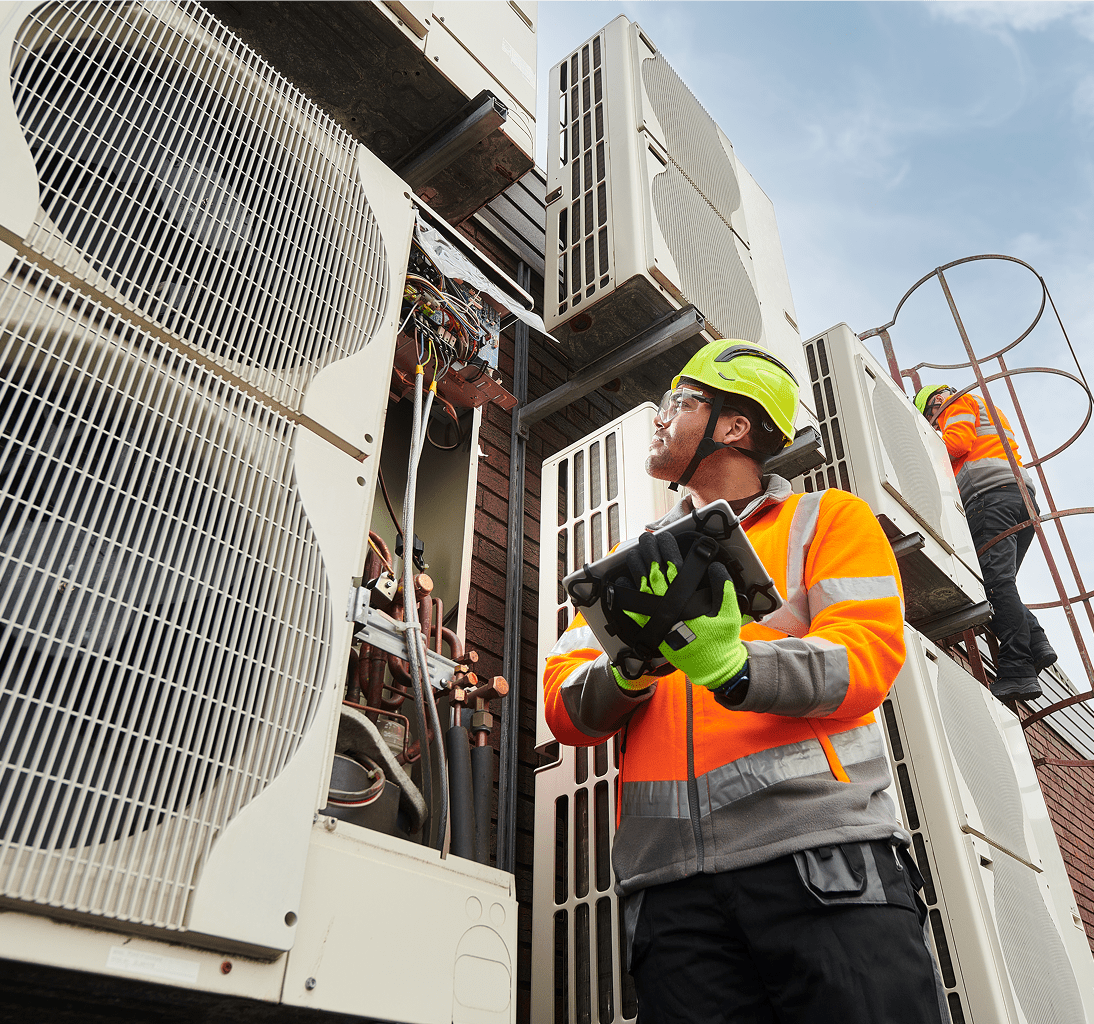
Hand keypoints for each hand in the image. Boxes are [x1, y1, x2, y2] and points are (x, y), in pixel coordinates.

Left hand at [621, 532, 746, 690]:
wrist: (712, 667)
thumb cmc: (721, 640)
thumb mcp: (729, 611)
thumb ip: (723, 587)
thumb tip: (715, 566)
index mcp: (687, 600)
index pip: (673, 567)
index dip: (667, 550)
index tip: (664, 538)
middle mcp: (669, 608)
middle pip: (653, 573)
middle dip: (649, 553)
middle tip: (646, 539)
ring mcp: (658, 620)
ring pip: (641, 587)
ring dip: (636, 568)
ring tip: (634, 553)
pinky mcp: (652, 630)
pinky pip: (633, 610)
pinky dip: (626, 595)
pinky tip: (622, 581)